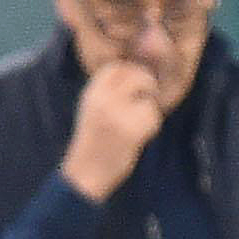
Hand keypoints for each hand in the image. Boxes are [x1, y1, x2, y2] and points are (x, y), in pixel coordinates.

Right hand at [60, 62, 163, 201]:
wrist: (86, 171)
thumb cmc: (94, 141)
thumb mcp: (93, 108)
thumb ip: (111, 92)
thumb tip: (138, 74)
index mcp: (92, 92)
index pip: (118, 67)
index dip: (132, 72)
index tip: (136, 86)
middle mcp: (103, 99)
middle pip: (137, 75)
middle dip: (147, 85)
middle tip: (147, 100)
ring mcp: (117, 114)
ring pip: (148, 98)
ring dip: (150, 110)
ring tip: (137, 126)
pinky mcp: (131, 130)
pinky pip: (153, 117)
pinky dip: (152, 126)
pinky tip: (140, 137)